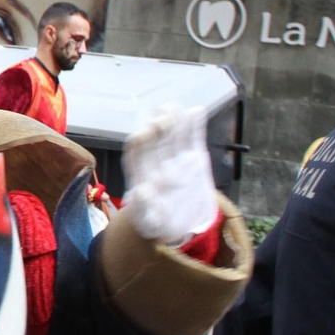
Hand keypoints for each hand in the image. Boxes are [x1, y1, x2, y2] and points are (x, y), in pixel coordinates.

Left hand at [123, 106, 215, 246]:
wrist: (183, 226)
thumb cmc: (158, 224)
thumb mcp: (150, 222)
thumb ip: (145, 208)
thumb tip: (140, 191)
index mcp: (141, 176)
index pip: (136, 155)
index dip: (139, 143)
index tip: (143, 133)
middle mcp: (157, 163)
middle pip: (155, 141)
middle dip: (157, 128)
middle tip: (163, 117)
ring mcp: (176, 159)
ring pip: (173, 136)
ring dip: (174, 120)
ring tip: (176, 107)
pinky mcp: (193, 159)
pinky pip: (193, 139)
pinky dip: (195, 125)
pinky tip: (198, 111)